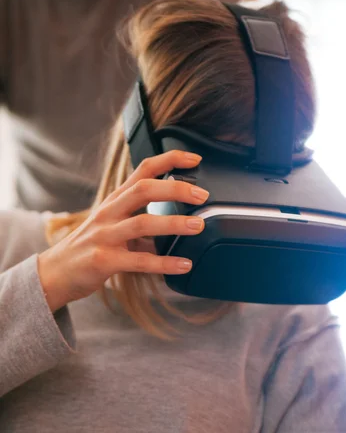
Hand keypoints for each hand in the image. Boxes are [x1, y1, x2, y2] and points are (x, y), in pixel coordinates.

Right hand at [38, 150, 208, 311]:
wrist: (55, 273)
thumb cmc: (89, 248)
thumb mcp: (114, 227)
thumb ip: (142, 223)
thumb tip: (178, 227)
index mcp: (115, 201)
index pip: (143, 170)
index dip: (169, 160)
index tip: (195, 159)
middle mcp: (109, 213)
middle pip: (143, 190)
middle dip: (175, 189)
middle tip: (202, 195)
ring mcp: (104, 236)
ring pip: (142, 224)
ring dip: (173, 224)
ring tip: (198, 226)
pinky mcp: (103, 261)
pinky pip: (138, 261)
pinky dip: (164, 263)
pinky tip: (184, 264)